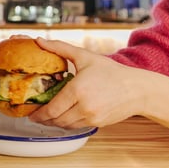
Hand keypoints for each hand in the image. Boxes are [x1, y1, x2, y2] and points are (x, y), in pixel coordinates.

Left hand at [28, 38, 144, 128]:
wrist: (137, 89)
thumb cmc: (111, 72)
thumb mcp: (85, 57)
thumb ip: (60, 48)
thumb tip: (39, 40)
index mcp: (78, 90)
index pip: (52, 109)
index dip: (39, 114)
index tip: (30, 112)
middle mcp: (84, 106)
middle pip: (56, 120)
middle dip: (43, 119)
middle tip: (35, 115)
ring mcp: (92, 117)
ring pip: (65, 125)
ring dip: (54, 123)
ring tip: (46, 117)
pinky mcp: (98, 123)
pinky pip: (76, 126)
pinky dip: (66, 123)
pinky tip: (62, 117)